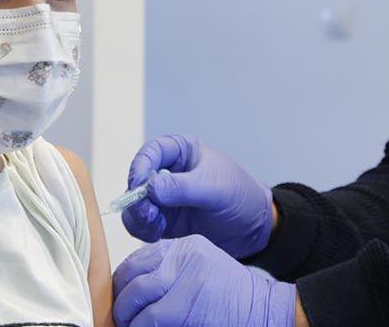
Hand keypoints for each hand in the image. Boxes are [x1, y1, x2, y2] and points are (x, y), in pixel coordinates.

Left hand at [113, 235, 295, 326]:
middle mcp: (182, 257)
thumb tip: (131, 289)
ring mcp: (185, 278)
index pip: (138, 258)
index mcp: (184, 246)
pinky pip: (149, 318)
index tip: (120, 297)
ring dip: (127, 316)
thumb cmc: (231, 297)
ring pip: (136, 295)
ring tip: (129, 325)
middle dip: (121, 299)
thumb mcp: (200, 270)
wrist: (262, 310)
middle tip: (121, 316)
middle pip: (132, 274)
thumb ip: (170, 272)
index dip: (122, 281)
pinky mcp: (186, 305)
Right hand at [122, 135, 272, 257]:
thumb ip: (183, 187)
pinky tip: (158, 234)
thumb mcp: (215, 188)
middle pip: (137, 180)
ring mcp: (164, 199)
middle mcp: (167, 173)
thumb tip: (151, 187)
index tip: (139, 184)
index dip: (140, 166)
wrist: (253, 229)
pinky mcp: (163, 222)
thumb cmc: (240, 197)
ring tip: (156, 226)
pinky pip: (142, 225)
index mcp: (181, 153)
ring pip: (135, 205)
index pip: (151, 152)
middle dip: (137, 197)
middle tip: (149, 213)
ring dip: (139, 216)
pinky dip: (144, 230)